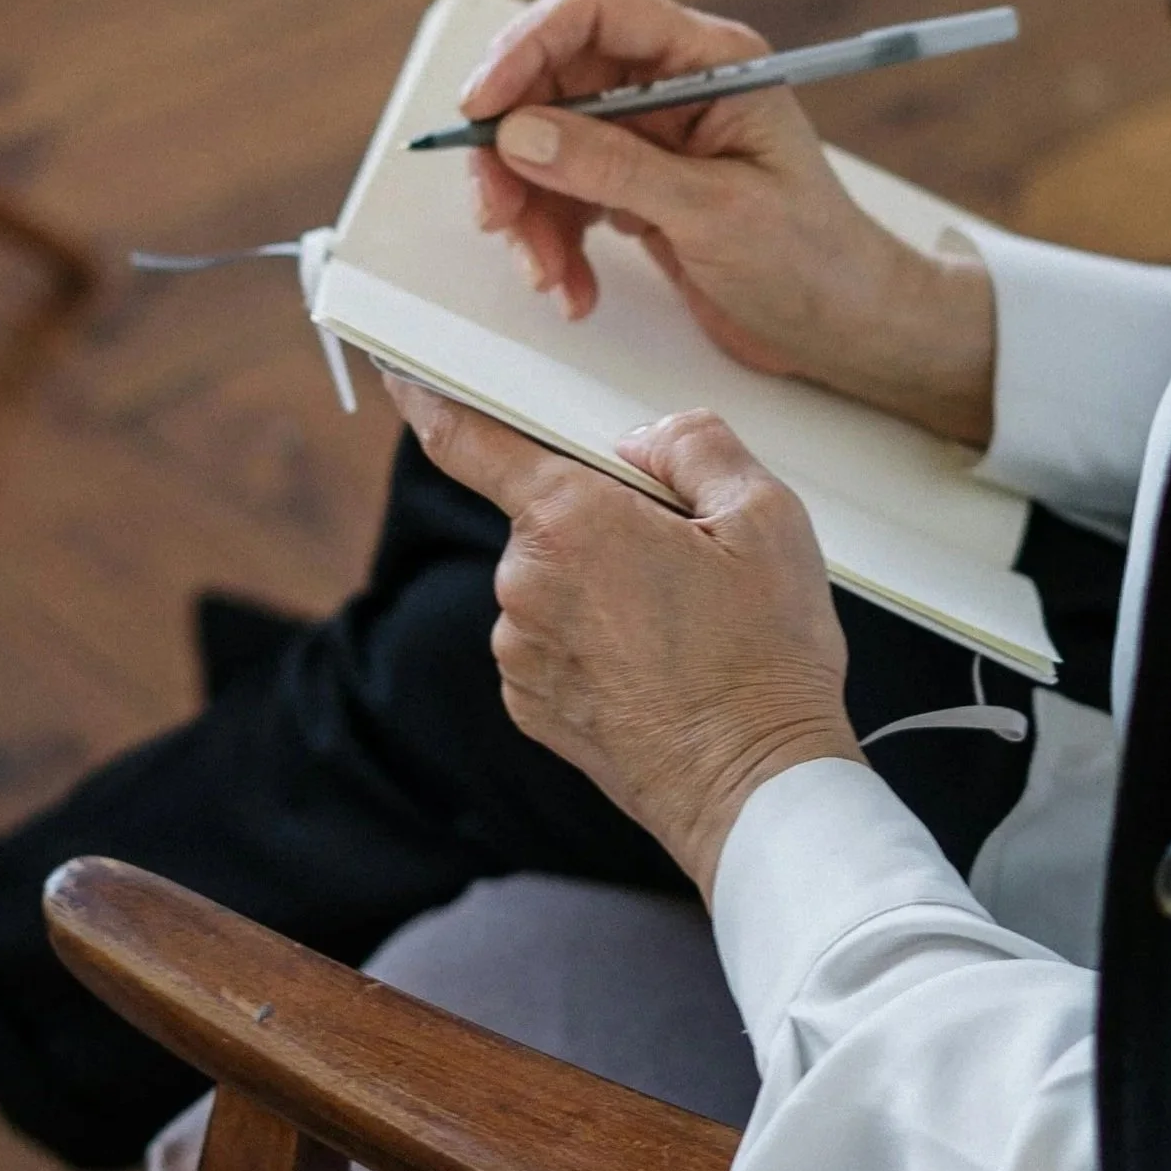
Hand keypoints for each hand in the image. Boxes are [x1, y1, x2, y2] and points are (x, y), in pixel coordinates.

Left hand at [385, 377, 860, 895]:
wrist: (756, 791)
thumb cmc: (765, 660)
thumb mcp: (767, 517)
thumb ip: (696, 446)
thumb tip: (646, 441)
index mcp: (569, 521)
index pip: (468, 440)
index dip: (428, 400)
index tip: (403, 379)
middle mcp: (523, 584)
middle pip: (546, 517)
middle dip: (602, 521)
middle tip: (685, 559)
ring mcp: (520, 652)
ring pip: (553, 583)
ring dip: (602, 587)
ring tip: (684, 629)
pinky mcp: (530, 705)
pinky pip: (552, 642)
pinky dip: (595, 643)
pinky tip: (658, 668)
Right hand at [461, 0, 995, 446]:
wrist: (849, 328)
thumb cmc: (815, 261)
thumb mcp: (713, 213)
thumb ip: (615, 168)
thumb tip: (522, 133)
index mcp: (709, 62)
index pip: (593, 14)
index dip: (524, 48)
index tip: (481, 107)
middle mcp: (673, 87)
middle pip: (552, 82)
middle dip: (514, 151)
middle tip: (499, 214)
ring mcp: (652, 139)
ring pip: (546, 146)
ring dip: (531, 213)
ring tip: (550, 274)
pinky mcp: (638, 188)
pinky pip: (563, 196)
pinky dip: (554, 243)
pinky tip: (573, 287)